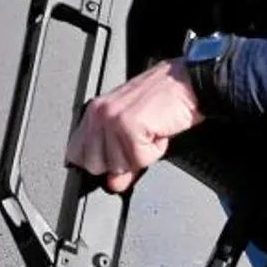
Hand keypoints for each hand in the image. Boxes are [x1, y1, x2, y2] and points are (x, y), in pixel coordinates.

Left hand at [65, 60, 204, 193]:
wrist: (189, 82)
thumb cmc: (165, 100)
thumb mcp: (136, 131)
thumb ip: (120, 160)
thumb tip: (113, 185)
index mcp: (94, 112)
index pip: (76, 155)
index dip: (100, 162)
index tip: (118, 153)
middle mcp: (98, 113)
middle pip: (95, 166)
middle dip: (121, 161)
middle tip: (139, 139)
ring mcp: (112, 119)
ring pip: (118, 165)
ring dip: (142, 154)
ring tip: (150, 131)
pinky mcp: (130, 125)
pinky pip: (139, 160)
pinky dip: (155, 151)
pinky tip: (158, 131)